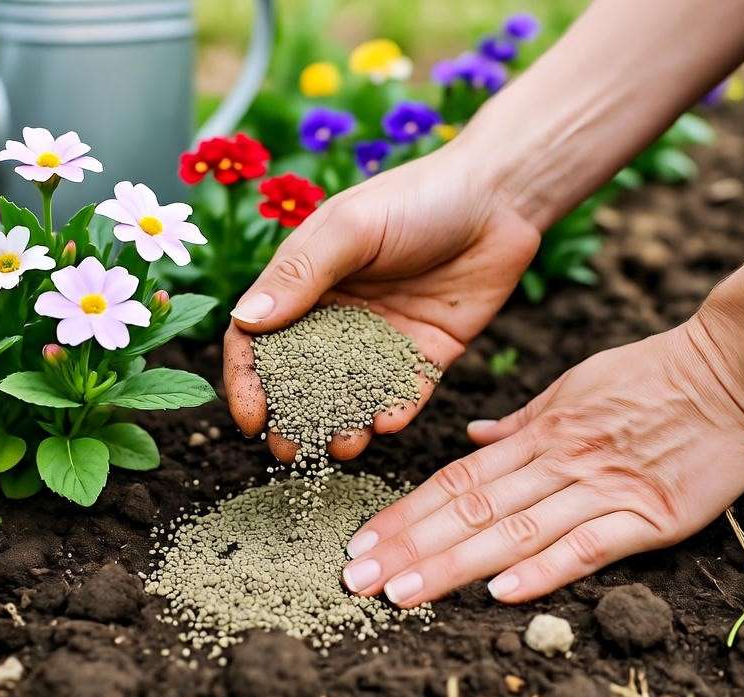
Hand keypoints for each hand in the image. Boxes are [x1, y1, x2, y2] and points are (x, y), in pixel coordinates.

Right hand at [223, 144, 540, 461]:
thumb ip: (300, 276)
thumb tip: (245, 323)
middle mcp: (336, 315)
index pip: (257, 339)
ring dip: (343, 424)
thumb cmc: (416, 197)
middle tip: (291, 452)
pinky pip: (405, 393)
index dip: (247, 380)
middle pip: (299, 378)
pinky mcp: (426, 354)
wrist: (499, 197)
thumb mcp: (351, 228)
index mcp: (304, 283)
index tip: (251, 419)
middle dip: (292, 419)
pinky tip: (389, 423)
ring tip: (344, 446)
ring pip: (351, 395)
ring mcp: (381, 338)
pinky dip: (395, 412)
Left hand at [341, 312, 743, 605]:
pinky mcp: (652, 514)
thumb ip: (521, 421)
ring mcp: (603, 486)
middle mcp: (559, 460)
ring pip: (514, 529)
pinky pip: (590, 544)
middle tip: (356, 579)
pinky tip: (502, 592)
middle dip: (408, 546)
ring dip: (453, 564)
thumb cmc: (657, 375)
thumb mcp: (576, 384)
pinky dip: (545, 568)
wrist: (739, 368)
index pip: (456, 478)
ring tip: (401, 593)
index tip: (362, 541)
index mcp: (540, 432)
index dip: (405, 512)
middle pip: (469, 508)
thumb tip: (472, 438)